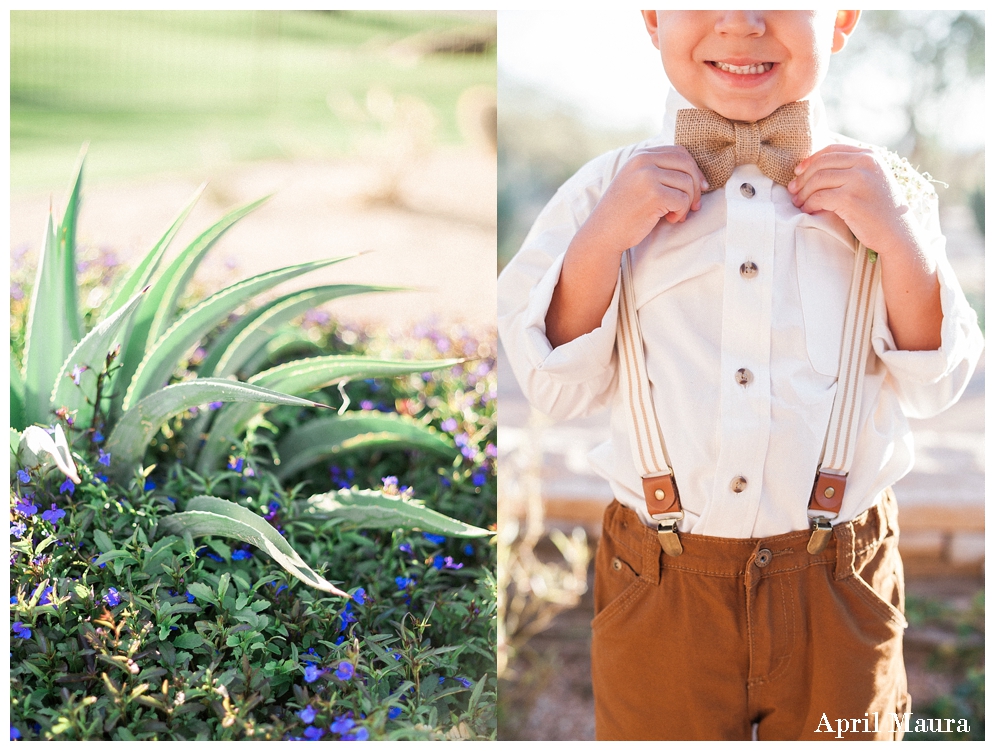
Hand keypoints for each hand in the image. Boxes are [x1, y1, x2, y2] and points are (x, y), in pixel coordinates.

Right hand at [578, 146, 707, 256]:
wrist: (603, 232)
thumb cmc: (623, 211)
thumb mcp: (637, 181)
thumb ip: (658, 170)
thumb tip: (696, 172)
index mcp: (640, 155)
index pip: (679, 152)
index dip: (694, 170)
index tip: (699, 188)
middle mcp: (643, 161)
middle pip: (687, 165)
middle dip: (696, 187)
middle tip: (693, 206)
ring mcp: (648, 177)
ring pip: (687, 183)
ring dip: (687, 203)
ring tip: (674, 215)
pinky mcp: (654, 195)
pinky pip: (682, 200)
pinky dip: (681, 213)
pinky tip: (669, 219)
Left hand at [786, 144, 919, 257]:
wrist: (897, 232)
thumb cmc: (880, 209)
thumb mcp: (871, 179)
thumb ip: (851, 168)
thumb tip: (813, 165)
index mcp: (870, 156)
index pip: (832, 150)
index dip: (811, 160)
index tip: (798, 172)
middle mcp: (866, 163)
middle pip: (821, 164)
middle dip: (802, 178)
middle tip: (792, 190)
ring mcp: (858, 179)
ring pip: (817, 180)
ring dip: (803, 192)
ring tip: (798, 202)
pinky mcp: (849, 198)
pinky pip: (819, 197)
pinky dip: (809, 204)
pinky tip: (808, 210)